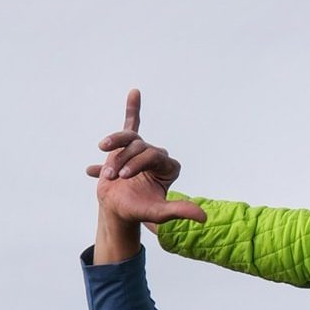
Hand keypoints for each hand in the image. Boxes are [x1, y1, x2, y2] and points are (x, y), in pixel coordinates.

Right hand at [89, 90, 205, 226]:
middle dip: (123, 162)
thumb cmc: (138, 210)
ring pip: (128, 139)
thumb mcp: (159, 212)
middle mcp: (158, 157)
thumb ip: (180, 211)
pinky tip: (135, 92)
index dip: (137, 164)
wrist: (116, 209)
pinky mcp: (126, 146)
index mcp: (170, 169)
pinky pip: (132, 123)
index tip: (124, 178)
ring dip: (114, 152)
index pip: (155, 155)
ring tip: (105, 167)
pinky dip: (133, 108)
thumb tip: (204, 217)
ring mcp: (141, 150)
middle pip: (140, 148)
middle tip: (113, 177)